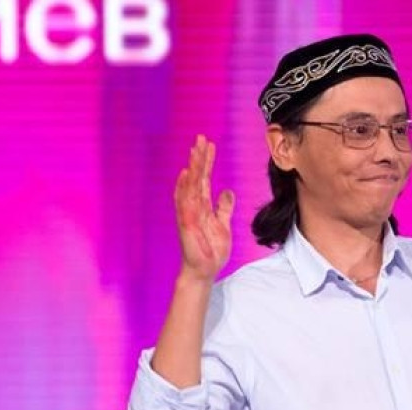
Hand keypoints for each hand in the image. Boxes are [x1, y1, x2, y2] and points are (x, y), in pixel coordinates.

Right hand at [174, 134, 233, 281]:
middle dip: (199, 158)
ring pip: (190, 186)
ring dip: (193, 168)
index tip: (209, 145)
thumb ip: (224, 208)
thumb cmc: (212, 250)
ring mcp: (189, 214)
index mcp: (203, 206)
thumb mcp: (223, 225)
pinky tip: (187, 174)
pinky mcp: (186, 223)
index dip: (207, 162)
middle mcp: (194, 206)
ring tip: (195, 150)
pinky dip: (185, 188)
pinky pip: (185, 203)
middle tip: (201, 138)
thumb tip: (227, 192)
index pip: (204, 179)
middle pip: (196, 177)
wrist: (205, 269)